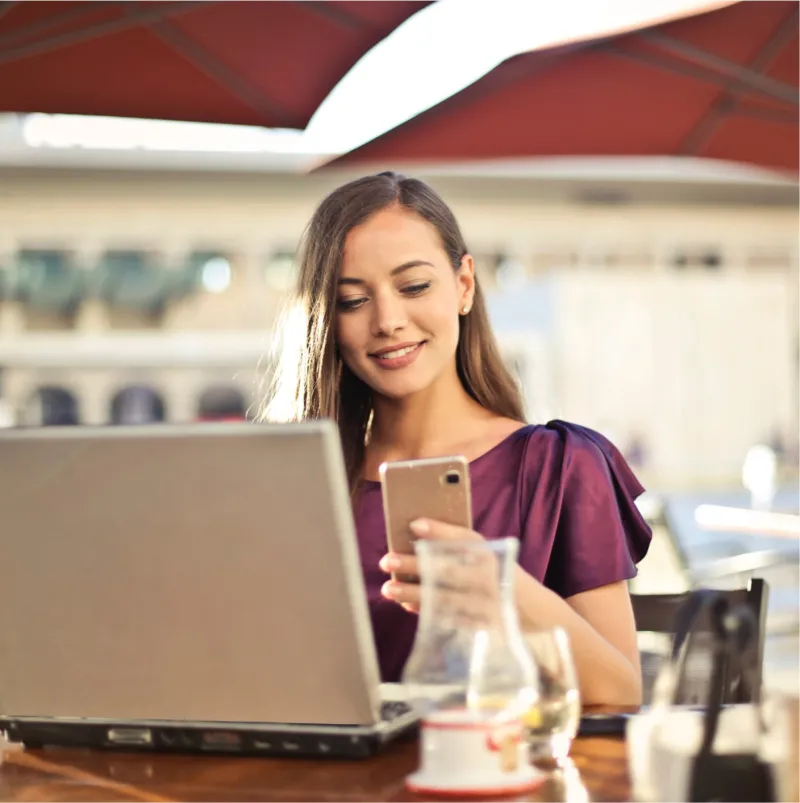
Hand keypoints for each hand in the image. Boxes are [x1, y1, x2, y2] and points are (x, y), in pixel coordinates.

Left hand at [379, 518, 494, 615]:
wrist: (529, 611)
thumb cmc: (493, 574)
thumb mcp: (484, 554)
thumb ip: (454, 541)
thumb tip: (415, 526)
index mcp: (490, 554)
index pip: (464, 539)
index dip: (439, 531)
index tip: (414, 524)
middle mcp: (488, 578)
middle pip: (448, 570)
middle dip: (416, 565)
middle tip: (387, 560)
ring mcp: (484, 605)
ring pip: (444, 598)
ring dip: (413, 592)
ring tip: (388, 588)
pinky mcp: (479, 626)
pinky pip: (447, 619)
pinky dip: (426, 611)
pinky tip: (406, 604)